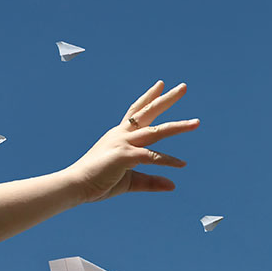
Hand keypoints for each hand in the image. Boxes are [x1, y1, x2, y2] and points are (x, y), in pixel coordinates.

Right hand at [63, 80, 198, 203]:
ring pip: (156, 131)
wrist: (75, 186)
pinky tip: (182, 164)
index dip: (149, 97)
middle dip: (166, 99)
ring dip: (177, 126)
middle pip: (148, 112)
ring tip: (196, 123)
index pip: (136, 111)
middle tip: (183, 87)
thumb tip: (173, 185)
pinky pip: (151, 156)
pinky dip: (167, 160)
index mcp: (119, 135)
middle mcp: (121, 134)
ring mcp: (123, 143)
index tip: (161, 84)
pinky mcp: (124, 156)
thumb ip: (152, 181)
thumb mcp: (130, 181)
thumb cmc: (98, 182)